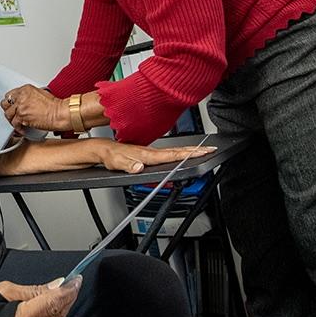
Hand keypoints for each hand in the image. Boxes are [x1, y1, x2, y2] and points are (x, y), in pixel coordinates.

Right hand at [0, 277, 81, 316]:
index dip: (68, 290)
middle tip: (74, 282)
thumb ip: (33, 290)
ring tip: (66, 291)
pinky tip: (56, 306)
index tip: (76, 279)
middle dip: (68, 297)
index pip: (53, 303)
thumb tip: (56, 285)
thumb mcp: (5, 291)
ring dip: (64, 306)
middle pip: (58, 314)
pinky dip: (55, 316)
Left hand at [1, 85, 67, 132]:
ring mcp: (20, 106)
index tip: (13, 107)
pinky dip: (18, 128)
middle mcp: (21, 96)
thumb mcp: (40, 94)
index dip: (11, 103)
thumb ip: (28, 96)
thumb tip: (24, 102)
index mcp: (25, 89)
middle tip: (13, 115)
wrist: (59, 113)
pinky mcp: (22, 116)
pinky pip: (14, 124)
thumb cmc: (54, 106)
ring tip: (18, 123)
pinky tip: (22, 129)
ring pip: (8, 114)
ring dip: (12, 120)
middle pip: (5, 104)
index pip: (10, 95)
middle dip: (9, 110)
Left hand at [94, 140, 215, 173]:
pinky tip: (183, 155)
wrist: (104, 150)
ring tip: (202, 151)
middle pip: (177, 151)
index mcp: (147, 155)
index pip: (171, 155)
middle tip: (210, 149)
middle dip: (195, 150)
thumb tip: (139, 167)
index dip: (187, 154)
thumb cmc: (110, 156)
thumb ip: (127, 165)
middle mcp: (150, 152)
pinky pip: (167, 153)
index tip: (201, 152)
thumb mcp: (116, 163)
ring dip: (189, 151)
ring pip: (174, 151)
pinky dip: (179, 153)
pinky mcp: (149, 154)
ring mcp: (150, 152)